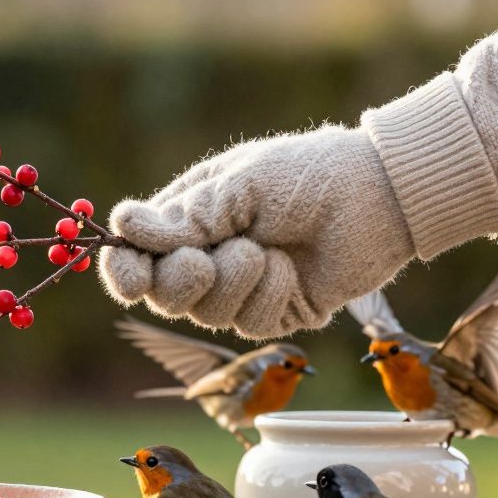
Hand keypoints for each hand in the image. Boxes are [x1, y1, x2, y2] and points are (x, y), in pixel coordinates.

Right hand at [98, 126, 414, 337]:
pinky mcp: (277, 312)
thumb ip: (183, 216)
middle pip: (164, 297)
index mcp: (187, 220)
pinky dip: (270, 293)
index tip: (131, 280)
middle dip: (180, 282)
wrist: (377, 195)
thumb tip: (120, 225)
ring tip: (267, 248)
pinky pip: (252, 323)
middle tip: (203, 260)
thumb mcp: (238, 185)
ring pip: (208, 315)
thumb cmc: (306, 174)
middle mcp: (208, 258)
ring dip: (235, 281)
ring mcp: (243, 291)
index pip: (137, 258)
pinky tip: (292, 267)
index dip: (124, 274)